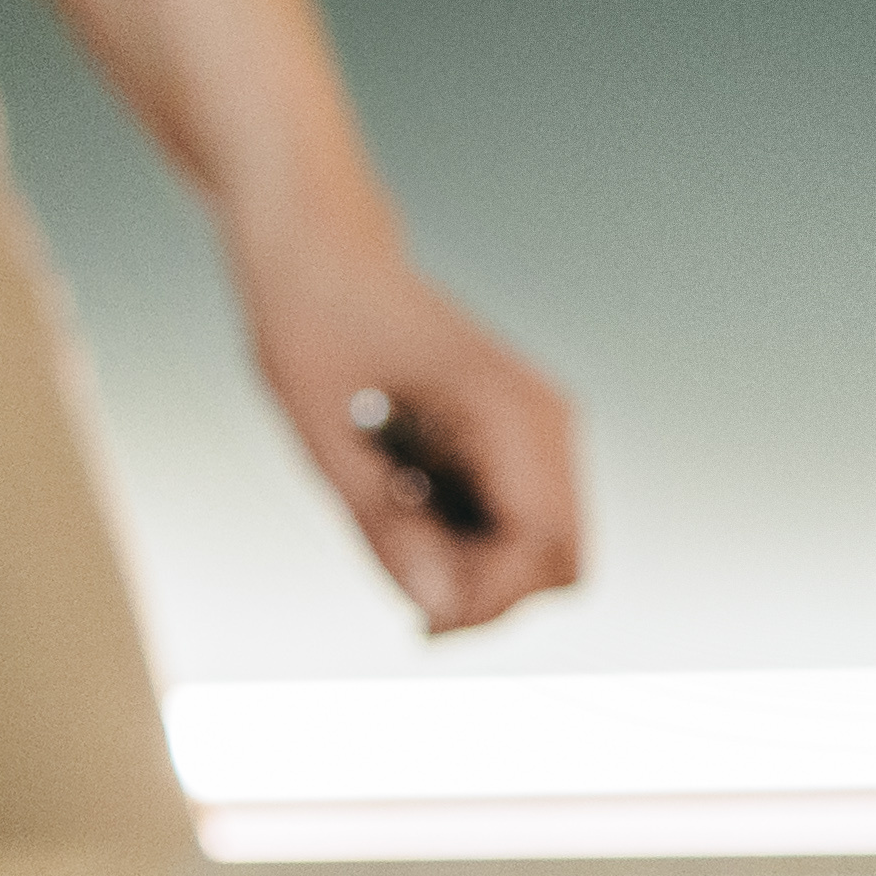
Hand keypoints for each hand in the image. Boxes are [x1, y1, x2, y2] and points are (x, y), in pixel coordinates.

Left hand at [238, 219, 587, 631]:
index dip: (485, 602)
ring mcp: (539, 426)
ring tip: (394, 519)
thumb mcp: (324, 439)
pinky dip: (470, 537)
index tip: (415, 621)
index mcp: (509, 412)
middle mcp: (547, 420)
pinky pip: (521, 519)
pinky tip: (409, 498)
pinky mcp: (518, 435)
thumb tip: (437, 609)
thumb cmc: (314, 325)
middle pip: (561, 560)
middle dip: (489, 592)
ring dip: (477, 565)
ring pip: (546, 546)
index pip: (543, 548)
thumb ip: (386, 528)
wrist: (321, 254)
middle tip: (400, 570)